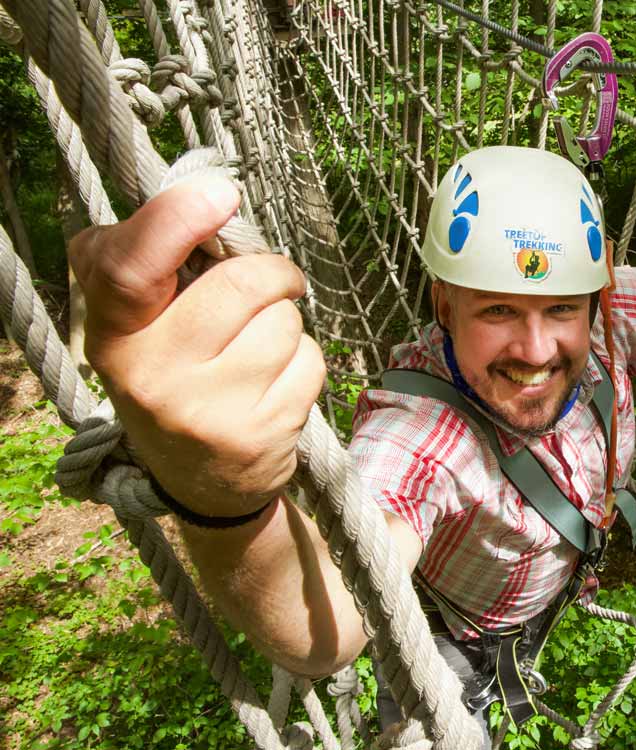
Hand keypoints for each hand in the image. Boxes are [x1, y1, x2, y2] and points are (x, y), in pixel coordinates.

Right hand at [71, 176, 325, 516]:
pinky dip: (304, 362)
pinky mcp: (262, 436)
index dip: (177, 221)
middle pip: (242, 285)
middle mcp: (153, 379)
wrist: (202, 481)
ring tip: (257, 353)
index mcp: (114, 337)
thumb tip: (203, 189)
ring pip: (285, 322)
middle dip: (272, 274)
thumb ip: (149, 254)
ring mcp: (209, 414)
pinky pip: (311, 361)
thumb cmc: (175, 371)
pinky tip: (275, 385)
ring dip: (286, 324)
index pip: (132, 271)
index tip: (221, 195)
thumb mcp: (137, 322)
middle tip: (270, 285)